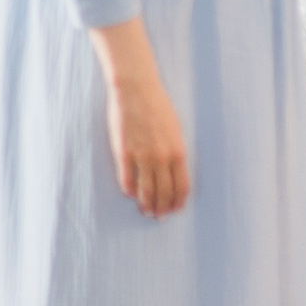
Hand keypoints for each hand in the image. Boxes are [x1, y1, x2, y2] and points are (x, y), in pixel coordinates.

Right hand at [101, 58, 189, 218]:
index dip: (178, 202)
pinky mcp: (124, 152)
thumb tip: (174, 174)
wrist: (135, 88)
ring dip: (146, 205)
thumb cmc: (157, 105)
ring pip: (146, 191)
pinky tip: (131, 193)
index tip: (175, 209)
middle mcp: (162, 157)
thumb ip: (175, 152)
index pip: (182, 187)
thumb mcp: (175, 129)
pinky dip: (130, 190)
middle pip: (164, 193)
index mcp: (178, 151)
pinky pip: (127, 180)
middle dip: (162, 208)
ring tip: (145, 211)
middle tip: (159, 216)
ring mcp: (142, 156)